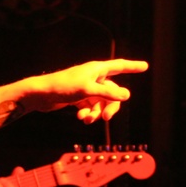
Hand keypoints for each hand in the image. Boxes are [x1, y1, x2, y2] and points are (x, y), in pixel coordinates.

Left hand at [28, 59, 148, 121]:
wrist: (40, 95)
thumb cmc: (62, 87)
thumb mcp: (87, 90)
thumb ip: (107, 94)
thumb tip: (127, 96)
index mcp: (96, 69)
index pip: (119, 66)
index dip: (133, 67)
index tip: (145, 66)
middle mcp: (93, 76)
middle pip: (112, 91)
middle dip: (110, 106)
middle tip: (106, 119)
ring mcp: (85, 87)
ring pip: (101, 102)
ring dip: (96, 113)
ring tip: (86, 120)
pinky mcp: (78, 97)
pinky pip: (90, 106)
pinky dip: (87, 113)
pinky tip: (80, 117)